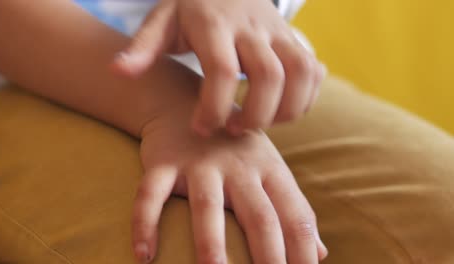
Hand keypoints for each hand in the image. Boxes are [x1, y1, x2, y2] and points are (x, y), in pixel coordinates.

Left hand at [113, 0, 325, 136]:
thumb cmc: (190, 10)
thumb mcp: (161, 22)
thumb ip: (142, 47)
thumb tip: (118, 72)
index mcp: (214, 24)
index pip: (221, 70)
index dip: (213, 107)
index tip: (200, 129)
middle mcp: (252, 26)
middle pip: (269, 75)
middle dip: (255, 114)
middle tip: (232, 131)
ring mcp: (279, 32)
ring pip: (300, 73)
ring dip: (286, 109)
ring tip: (260, 124)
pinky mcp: (296, 39)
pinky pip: (314, 71)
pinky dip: (305, 98)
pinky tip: (281, 110)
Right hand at [131, 104, 327, 262]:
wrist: (187, 104)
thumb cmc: (236, 147)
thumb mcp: (269, 169)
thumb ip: (292, 209)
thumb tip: (320, 252)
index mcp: (270, 169)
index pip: (295, 214)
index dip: (304, 249)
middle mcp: (238, 167)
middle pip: (259, 215)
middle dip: (268, 256)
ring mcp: (200, 164)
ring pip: (207, 207)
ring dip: (210, 246)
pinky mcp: (164, 162)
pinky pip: (151, 195)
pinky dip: (145, 224)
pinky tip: (144, 255)